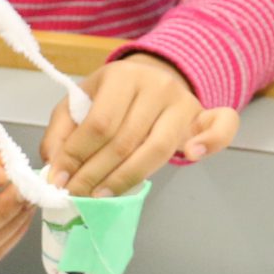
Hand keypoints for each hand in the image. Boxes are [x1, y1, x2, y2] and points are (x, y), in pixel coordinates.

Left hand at [37, 54, 238, 197]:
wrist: (150, 77)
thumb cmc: (111, 97)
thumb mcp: (79, 103)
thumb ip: (62, 132)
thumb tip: (53, 166)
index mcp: (121, 76)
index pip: (98, 124)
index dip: (76, 156)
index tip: (58, 181)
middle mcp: (156, 85)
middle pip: (125, 140)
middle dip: (94, 174)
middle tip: (75, 196)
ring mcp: (183, 101)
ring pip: (157, 148)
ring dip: (126, 179)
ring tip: (101, 196)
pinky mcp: (203, 115)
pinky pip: (220, 128)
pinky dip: (211, 142)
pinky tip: (190, 156)